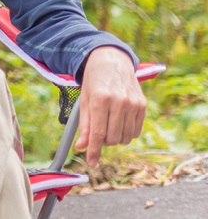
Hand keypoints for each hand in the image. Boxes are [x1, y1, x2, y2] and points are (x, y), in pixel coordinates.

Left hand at [75, 46, 146, 165]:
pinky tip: (119, 122)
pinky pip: (135, 132)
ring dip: (115, 138)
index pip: (97, 133)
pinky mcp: (142, 106)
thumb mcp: (84, 100)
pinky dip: (126, 133)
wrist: (112, 61)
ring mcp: (132, 104)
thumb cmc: (93, 82)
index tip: (91, 162)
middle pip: (112, 138)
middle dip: (103, 141)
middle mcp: (118, 102)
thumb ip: (84, 125)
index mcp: (100, 99)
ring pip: (124, 138)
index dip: (94, 150)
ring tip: (107, 124)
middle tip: (97, 132)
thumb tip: (82, 146)